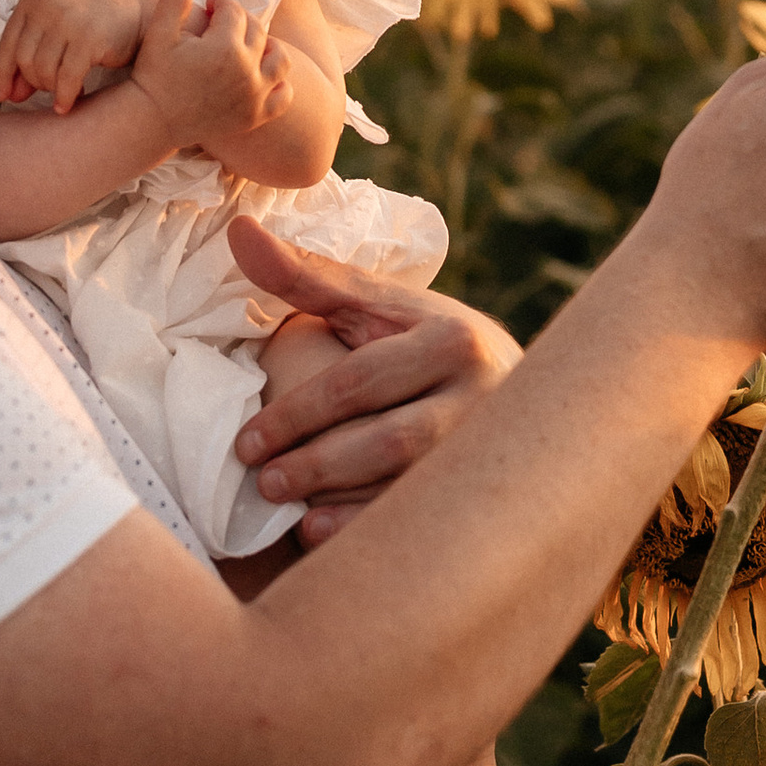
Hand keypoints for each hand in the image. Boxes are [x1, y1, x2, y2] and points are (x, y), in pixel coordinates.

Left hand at [0, 0, 145, 113]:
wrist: (137, 12)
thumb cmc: (91, 24)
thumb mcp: (56, 31)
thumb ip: (31, 57)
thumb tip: (8, 95)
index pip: (7, 44)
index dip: (2, 75)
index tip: (2, 96)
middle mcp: (47, 4)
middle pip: (24, 60)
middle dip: (33, 82)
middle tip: (47, 90)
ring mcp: (68, 19)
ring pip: (43, 70)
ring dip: (51, 89)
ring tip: (62, 91)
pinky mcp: (89, 37)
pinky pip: (66, 78)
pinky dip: (64, 96)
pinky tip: (67, 105)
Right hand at [132, 0, 293, 156]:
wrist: (153, 120)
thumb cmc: (153, 74)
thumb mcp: (159, 31)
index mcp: (224, 46)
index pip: (234, 11)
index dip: (220, 5)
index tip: (208, 9)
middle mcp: (246, 71)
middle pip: (257, 31)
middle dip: (240, 22)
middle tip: (220, 28)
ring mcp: (255, 96)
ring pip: (279, 59)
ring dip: (267, 47)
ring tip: (244, 47)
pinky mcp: (256, 116)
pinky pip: (284, 96)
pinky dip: (278, 83)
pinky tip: (259, 75)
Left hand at [228, 221, 515, 543]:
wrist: (526, 394)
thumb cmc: (426, 344)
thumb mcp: (380, 305)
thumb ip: (307, 276)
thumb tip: (238, 232)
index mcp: (450, 342)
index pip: (359, 382)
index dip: (297, 414)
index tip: (246, 442)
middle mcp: (478, 398)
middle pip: (387, 440)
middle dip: (317, 463)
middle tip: (263, 481)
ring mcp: (484, 452)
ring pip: (407, 487)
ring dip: (340, 502)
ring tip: (283, 507)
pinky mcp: (486, 492)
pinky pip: (423, 522)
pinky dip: (368, 529)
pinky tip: (323, 533)